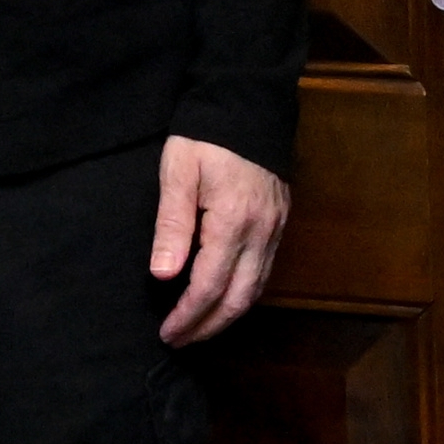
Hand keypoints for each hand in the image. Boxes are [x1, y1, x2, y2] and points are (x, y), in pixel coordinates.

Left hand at [152, 136, 290, 345]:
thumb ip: (171, 224)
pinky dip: (244, 294)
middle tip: (180, 340)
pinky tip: (224, 297)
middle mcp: (261, 231)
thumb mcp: (178, 172)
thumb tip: (163, 275)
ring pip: (256, 288)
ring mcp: (276, 227)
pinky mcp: (280, 221)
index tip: (167, 333)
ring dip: (228, 315)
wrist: (247, 103)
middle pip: (239, 297)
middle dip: (209, 326)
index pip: (210, 286)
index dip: (188, 316)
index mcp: (233, 221)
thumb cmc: (204, 137)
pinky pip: (265, 271)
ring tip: (199, 327)